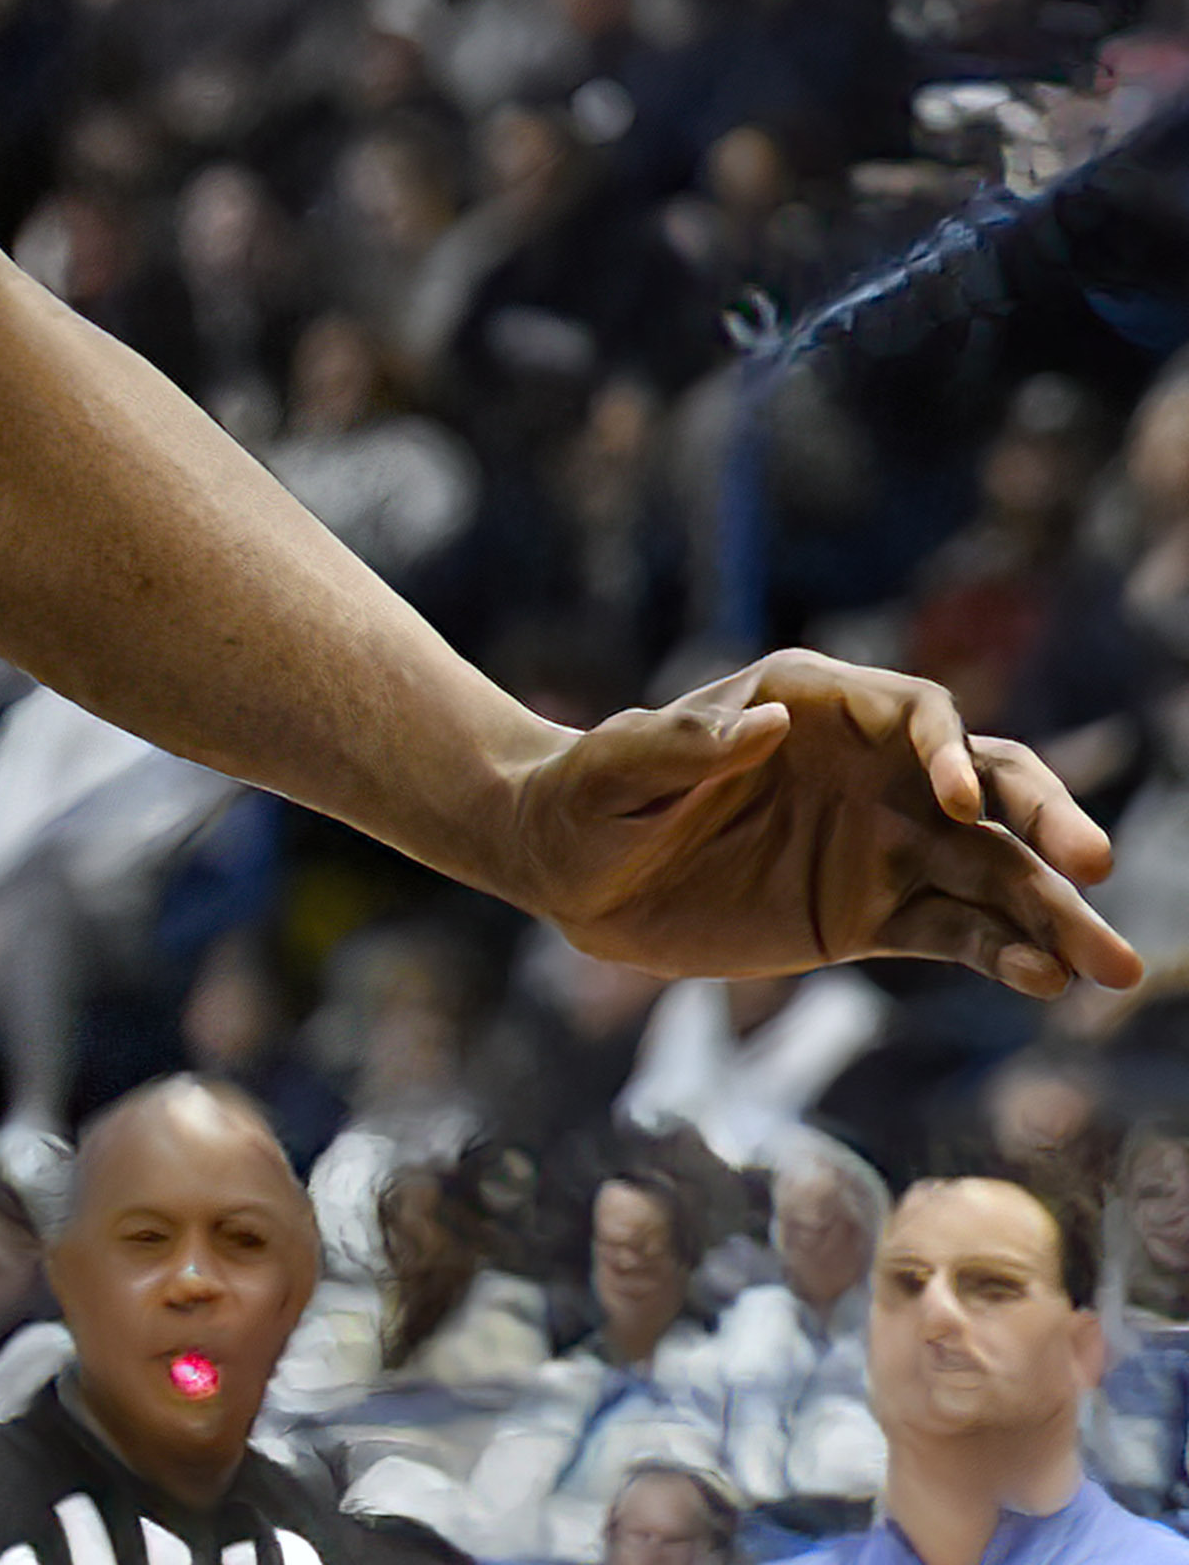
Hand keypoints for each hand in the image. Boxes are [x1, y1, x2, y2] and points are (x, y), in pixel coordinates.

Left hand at [515, 647, 1137, 993]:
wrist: (573, 872)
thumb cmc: (588, 795)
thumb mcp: (617, 765)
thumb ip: (684, 745)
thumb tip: (764, 724)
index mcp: (817, 704)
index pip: (918, 712)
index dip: (950, 751)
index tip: (962, 804)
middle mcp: (873, 769)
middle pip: (991, 783)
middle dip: (1046, 819)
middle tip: (1092, 865)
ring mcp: (883, 844)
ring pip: (994, 870)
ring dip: (1054, 911)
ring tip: (1111, 964)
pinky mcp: (873, 915)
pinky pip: (955, 933)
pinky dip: (1001, 956)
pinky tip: (1042, 980)